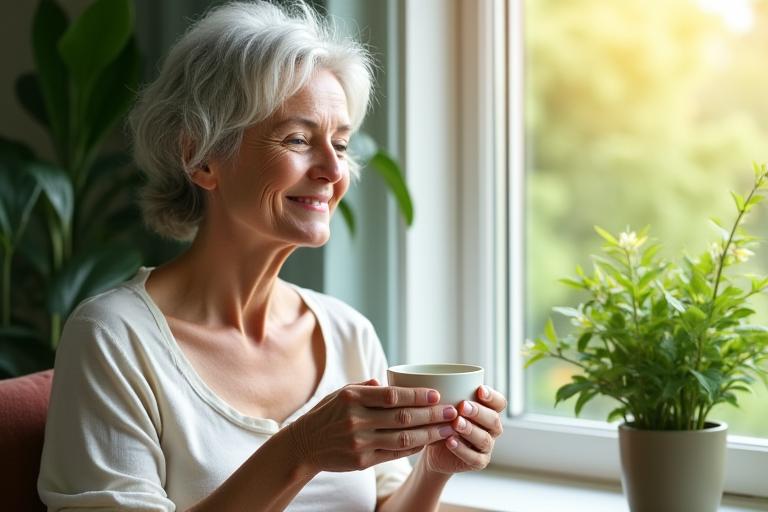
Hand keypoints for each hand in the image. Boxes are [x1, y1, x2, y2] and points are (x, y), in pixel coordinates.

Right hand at [288, 379, 457, 472]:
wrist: (305, 445)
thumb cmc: (328, 414)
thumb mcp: (342, 393)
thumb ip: (366, 388)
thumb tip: (388, 382)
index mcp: (352, 398)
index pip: (392, 396)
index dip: (417, 395)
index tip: (437, 394)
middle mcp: (356, 420)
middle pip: (402, 418)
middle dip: (431, 415)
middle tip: (452, 411)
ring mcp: (359, 443)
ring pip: (403, 439)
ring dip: (429, 434)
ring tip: (448, 428)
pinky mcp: (362, 462)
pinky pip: (394, 454)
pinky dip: (413, 448)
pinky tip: (428, 441)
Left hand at [422, 385, 506, 474]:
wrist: (434, 448)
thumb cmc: (443, 421)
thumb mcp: (446, 407)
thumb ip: (450, 397)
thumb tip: (441, 382)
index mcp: (488, 411)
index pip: (499, 402)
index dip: (492, 396)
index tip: (479, 390)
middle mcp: (492, 429)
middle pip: (493, 420)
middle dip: (478, 412)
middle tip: (463, 406)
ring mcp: (486, 446)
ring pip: (484, 439)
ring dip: (470, 430)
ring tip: (455, 423)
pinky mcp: (479, 462)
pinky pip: (474, 457)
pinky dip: (462, 449)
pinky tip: (450, 441)